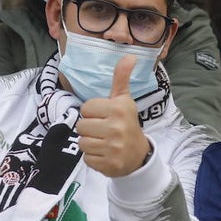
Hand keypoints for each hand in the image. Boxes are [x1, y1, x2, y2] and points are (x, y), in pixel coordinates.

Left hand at [76, 56, 150, 176]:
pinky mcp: (108, 164)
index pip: (86, 108)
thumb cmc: (127, 123)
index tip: (105, 117)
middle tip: (104, 131)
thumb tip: (129, 55)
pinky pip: (86, 158)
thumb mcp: (124, 100)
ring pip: (82, 142)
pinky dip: (93, 158)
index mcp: (119, 109)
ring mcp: (113, 148)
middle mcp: (116, 127)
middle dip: (89, 129)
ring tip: (103, 142)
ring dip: (90, 143)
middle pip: (81, 126)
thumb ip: (121, 78)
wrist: (139, 155)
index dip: (93, 113)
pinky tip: (104, 154)